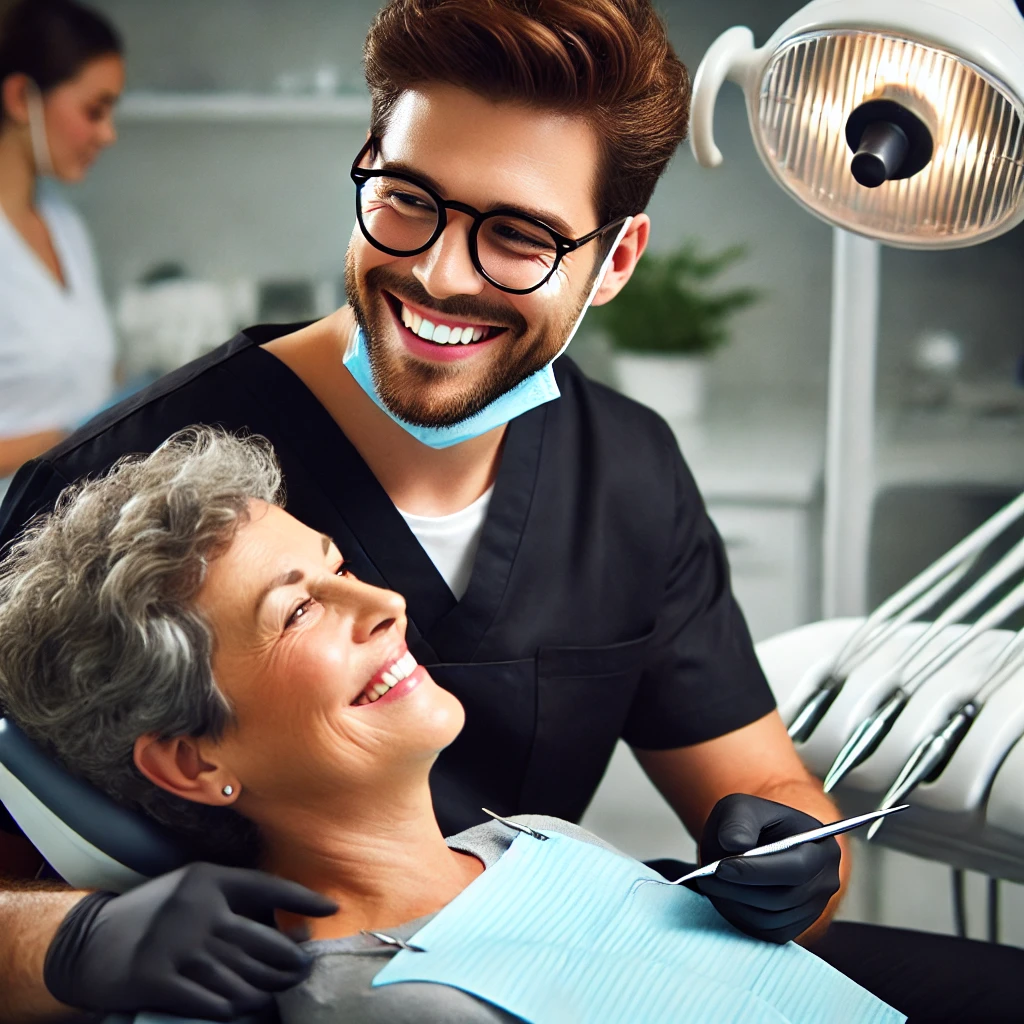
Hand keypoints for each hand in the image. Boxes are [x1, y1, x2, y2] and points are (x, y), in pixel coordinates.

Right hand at [43, 862, 337, 1019]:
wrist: (91, 942)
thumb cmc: (154, 913)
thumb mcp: (193, 888)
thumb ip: (235, 898)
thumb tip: (291, 923)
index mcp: (208, 880)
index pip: (268, 887)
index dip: (303, 899)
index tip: (332, 909)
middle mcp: (197, 909)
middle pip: (264, 942)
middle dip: (291, 960)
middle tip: (304, 969)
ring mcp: (178, 946)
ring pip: (244, 977)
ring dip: (267, 989)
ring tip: (279, 990)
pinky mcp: (160, 981)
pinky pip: (215, 1002)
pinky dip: (236, 1008)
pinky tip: (246, 1006)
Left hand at [696, 793, 839, 943]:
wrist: (749, 843)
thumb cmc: (748, 822)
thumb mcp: (739, 808)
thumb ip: (738, 822)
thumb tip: (736, 845)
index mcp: (821, 845)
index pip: (797, 868)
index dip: (758, 871)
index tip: (722, 867)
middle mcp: (825, 880)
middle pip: (784, 897)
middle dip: (740, 889)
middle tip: (707, 876)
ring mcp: (813, 907)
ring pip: (772, 918)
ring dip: (735, 903)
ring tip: (711, 882)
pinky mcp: (795, 926)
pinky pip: (767, 932)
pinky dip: (741, 917)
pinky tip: (726, 896)